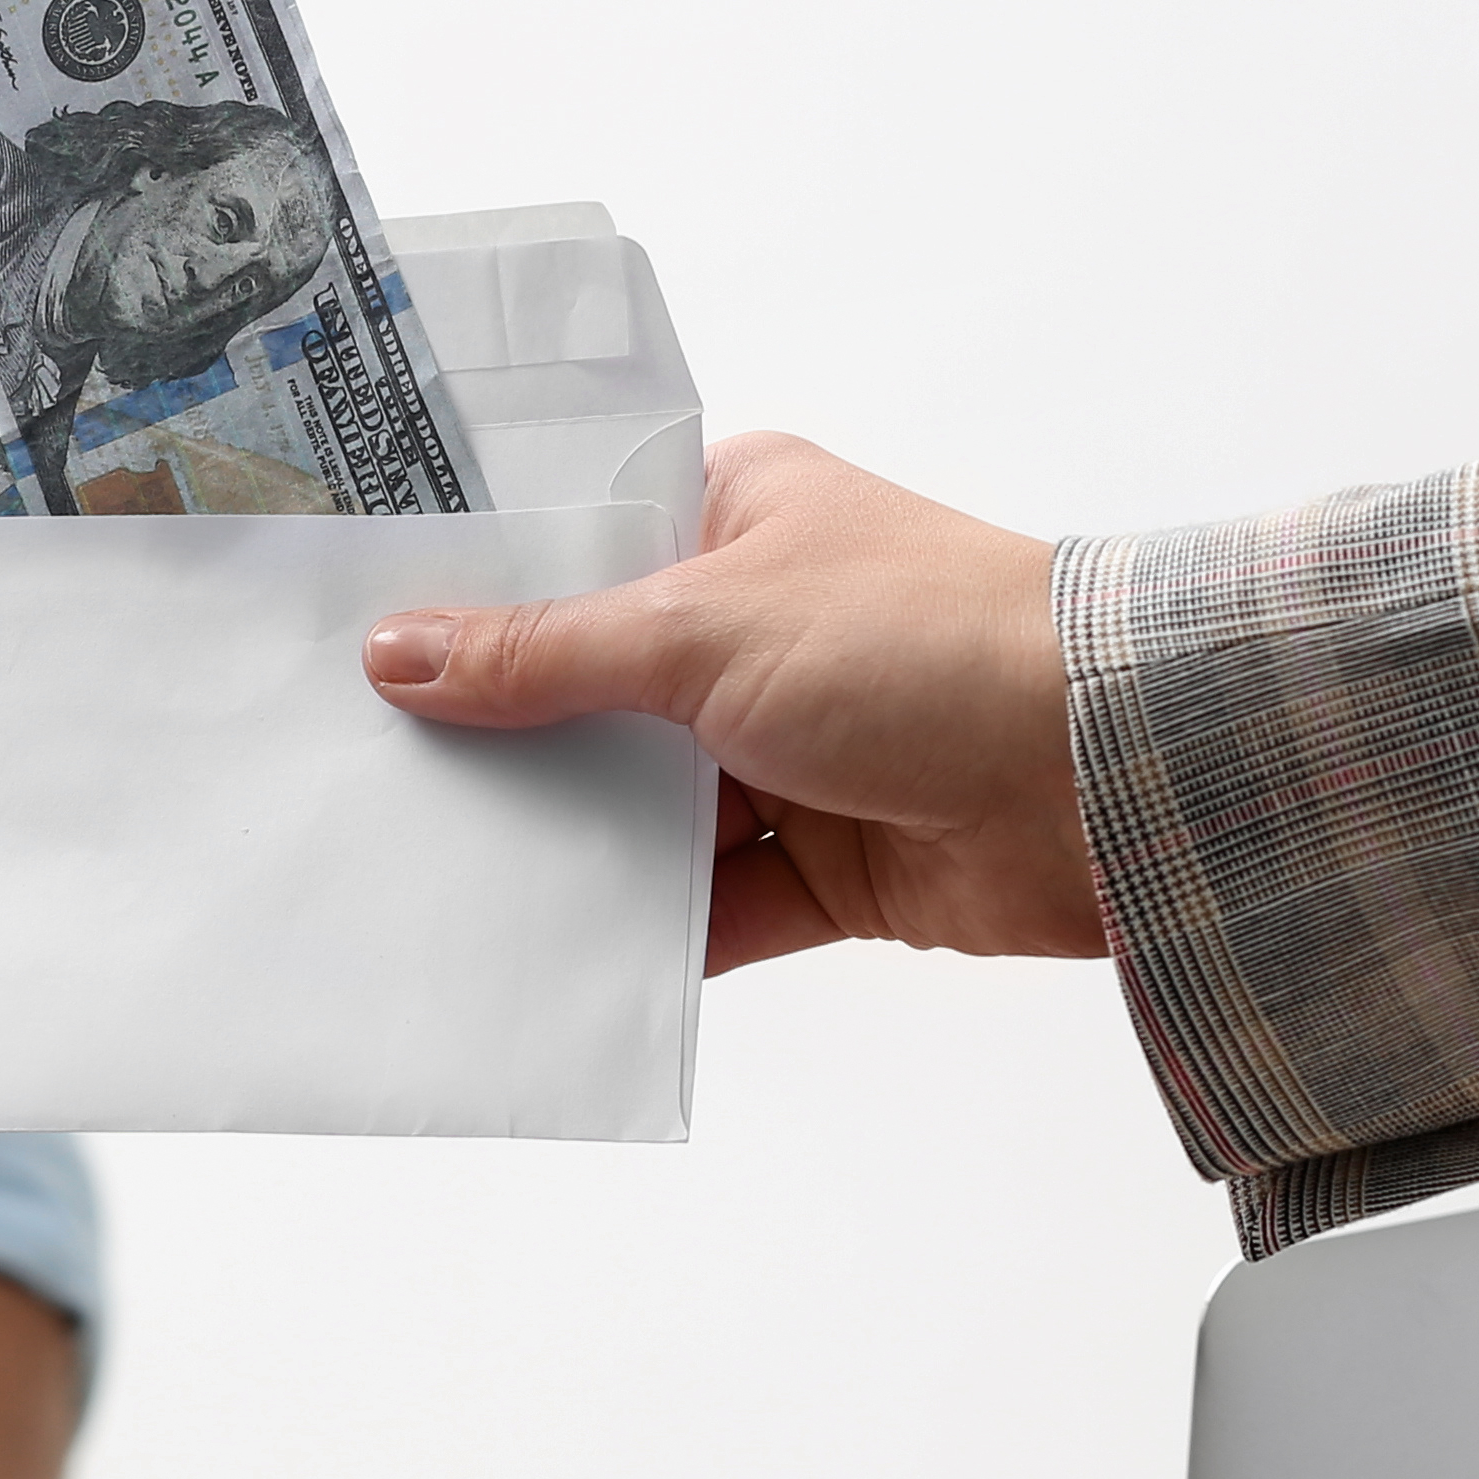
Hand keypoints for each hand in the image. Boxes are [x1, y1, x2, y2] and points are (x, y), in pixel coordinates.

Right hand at [363, 429, 1104, 972]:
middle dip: (504, 741)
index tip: (362, 636)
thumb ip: (543, 654)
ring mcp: (797, 750)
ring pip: (647, 808)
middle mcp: (764, 627)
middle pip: (595, 690)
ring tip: (432, 878)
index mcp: (742, 517)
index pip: (579, 546)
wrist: (1117, 775)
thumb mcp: (700, 628)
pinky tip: (546, 961)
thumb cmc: (932, 642)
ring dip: (569, 846)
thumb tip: (399, 652)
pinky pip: (712, 907)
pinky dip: (644, 936)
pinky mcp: (834, 864)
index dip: (477, 592)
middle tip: (366, 775)